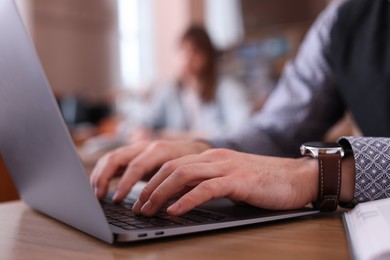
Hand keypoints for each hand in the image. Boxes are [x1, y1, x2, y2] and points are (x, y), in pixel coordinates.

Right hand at [90, 140, 210, 201]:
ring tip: (96, 194)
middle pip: (117, 157)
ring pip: (111, 157)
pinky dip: (103, 172)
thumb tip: (162, 206)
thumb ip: (173, 187)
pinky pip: (112, 160)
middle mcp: (145, 146)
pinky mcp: (132, 154)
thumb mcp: (186, 174)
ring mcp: (137, 148)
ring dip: (100, 175)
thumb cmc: (191, 164)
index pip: (137, 165)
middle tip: (99, 197)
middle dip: (104, 177)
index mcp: (160, 150)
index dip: (125, 183)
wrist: (193, 149)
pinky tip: (99, 187)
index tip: (117, 199)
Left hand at [132, 148, 318, 216]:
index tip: (140, 199)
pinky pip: (205, 189)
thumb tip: (182, 198)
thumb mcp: (230, 179)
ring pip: (183, 175)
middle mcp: (215, 158)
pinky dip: (186, 200)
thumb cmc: (264, 182)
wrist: (297, 177)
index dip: (153, 181)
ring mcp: (226, 167)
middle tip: (137, 207)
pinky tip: (174, 211)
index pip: (173, 164)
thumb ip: (208, 183)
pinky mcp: (238, 181)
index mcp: (211, 157)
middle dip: (150, 188)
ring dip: (161, 193)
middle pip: (172, 167)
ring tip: (148, 210)